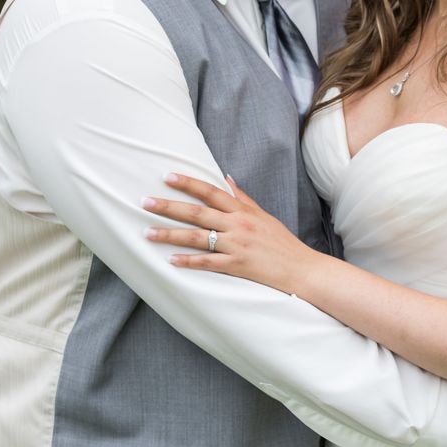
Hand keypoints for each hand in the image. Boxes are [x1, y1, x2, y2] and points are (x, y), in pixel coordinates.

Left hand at [143, 174, 312, 292]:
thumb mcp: (264, 216)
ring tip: (147, 232)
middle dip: (168, 206)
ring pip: (197, 237)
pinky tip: (171, 260)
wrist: (302, 269)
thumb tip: (226, 178)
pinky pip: (208, 263)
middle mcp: (238, 225)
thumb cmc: (282, 243)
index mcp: (243, 211)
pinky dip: (189, 261)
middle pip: (197, 212)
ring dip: (170, 234)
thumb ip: (243, 198)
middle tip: (144, 202)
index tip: (166, 176)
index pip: (211, 192)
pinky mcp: (237, 266)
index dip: (188, 183)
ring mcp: (237, 246)